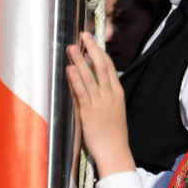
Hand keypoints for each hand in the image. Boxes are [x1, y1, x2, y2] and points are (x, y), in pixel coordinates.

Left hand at [66, 32, 134, 176]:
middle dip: (92, 48)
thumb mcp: (113, 110)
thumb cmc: (113, 134)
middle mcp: (110, 94)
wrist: (115, 151)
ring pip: (90, 76)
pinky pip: (82, 92)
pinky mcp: (89, 112)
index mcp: (117, 93)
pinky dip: (76, 79)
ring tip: (72, 47)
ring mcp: (100, 102)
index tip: (92, 41)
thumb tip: (91, 81)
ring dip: (80, 59)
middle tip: (84, 35)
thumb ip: (103, 95)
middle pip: (101, 65)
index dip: (100, 52)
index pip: (109, 66)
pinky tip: (70, 68)